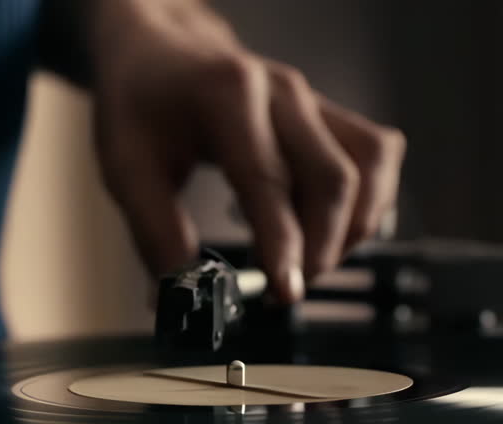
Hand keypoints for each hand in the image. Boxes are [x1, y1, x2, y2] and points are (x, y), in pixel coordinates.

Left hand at [86, 0, 405, 302]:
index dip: (283, 242)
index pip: (270, 179)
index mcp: (228, 95)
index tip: (284, 292)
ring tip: (311, 260)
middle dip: (319, 248)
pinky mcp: (330, 115)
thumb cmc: (143, 104)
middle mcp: (282, 92)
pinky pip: (376, 157)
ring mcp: (313, 100)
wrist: (161, 52)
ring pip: (370, 165)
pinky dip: (368, 201)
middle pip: (333, 178)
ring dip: (352, 227)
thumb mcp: (125, 166)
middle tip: (285, 288)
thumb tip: (183, 293)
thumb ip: (155, 231)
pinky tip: (332, 229)